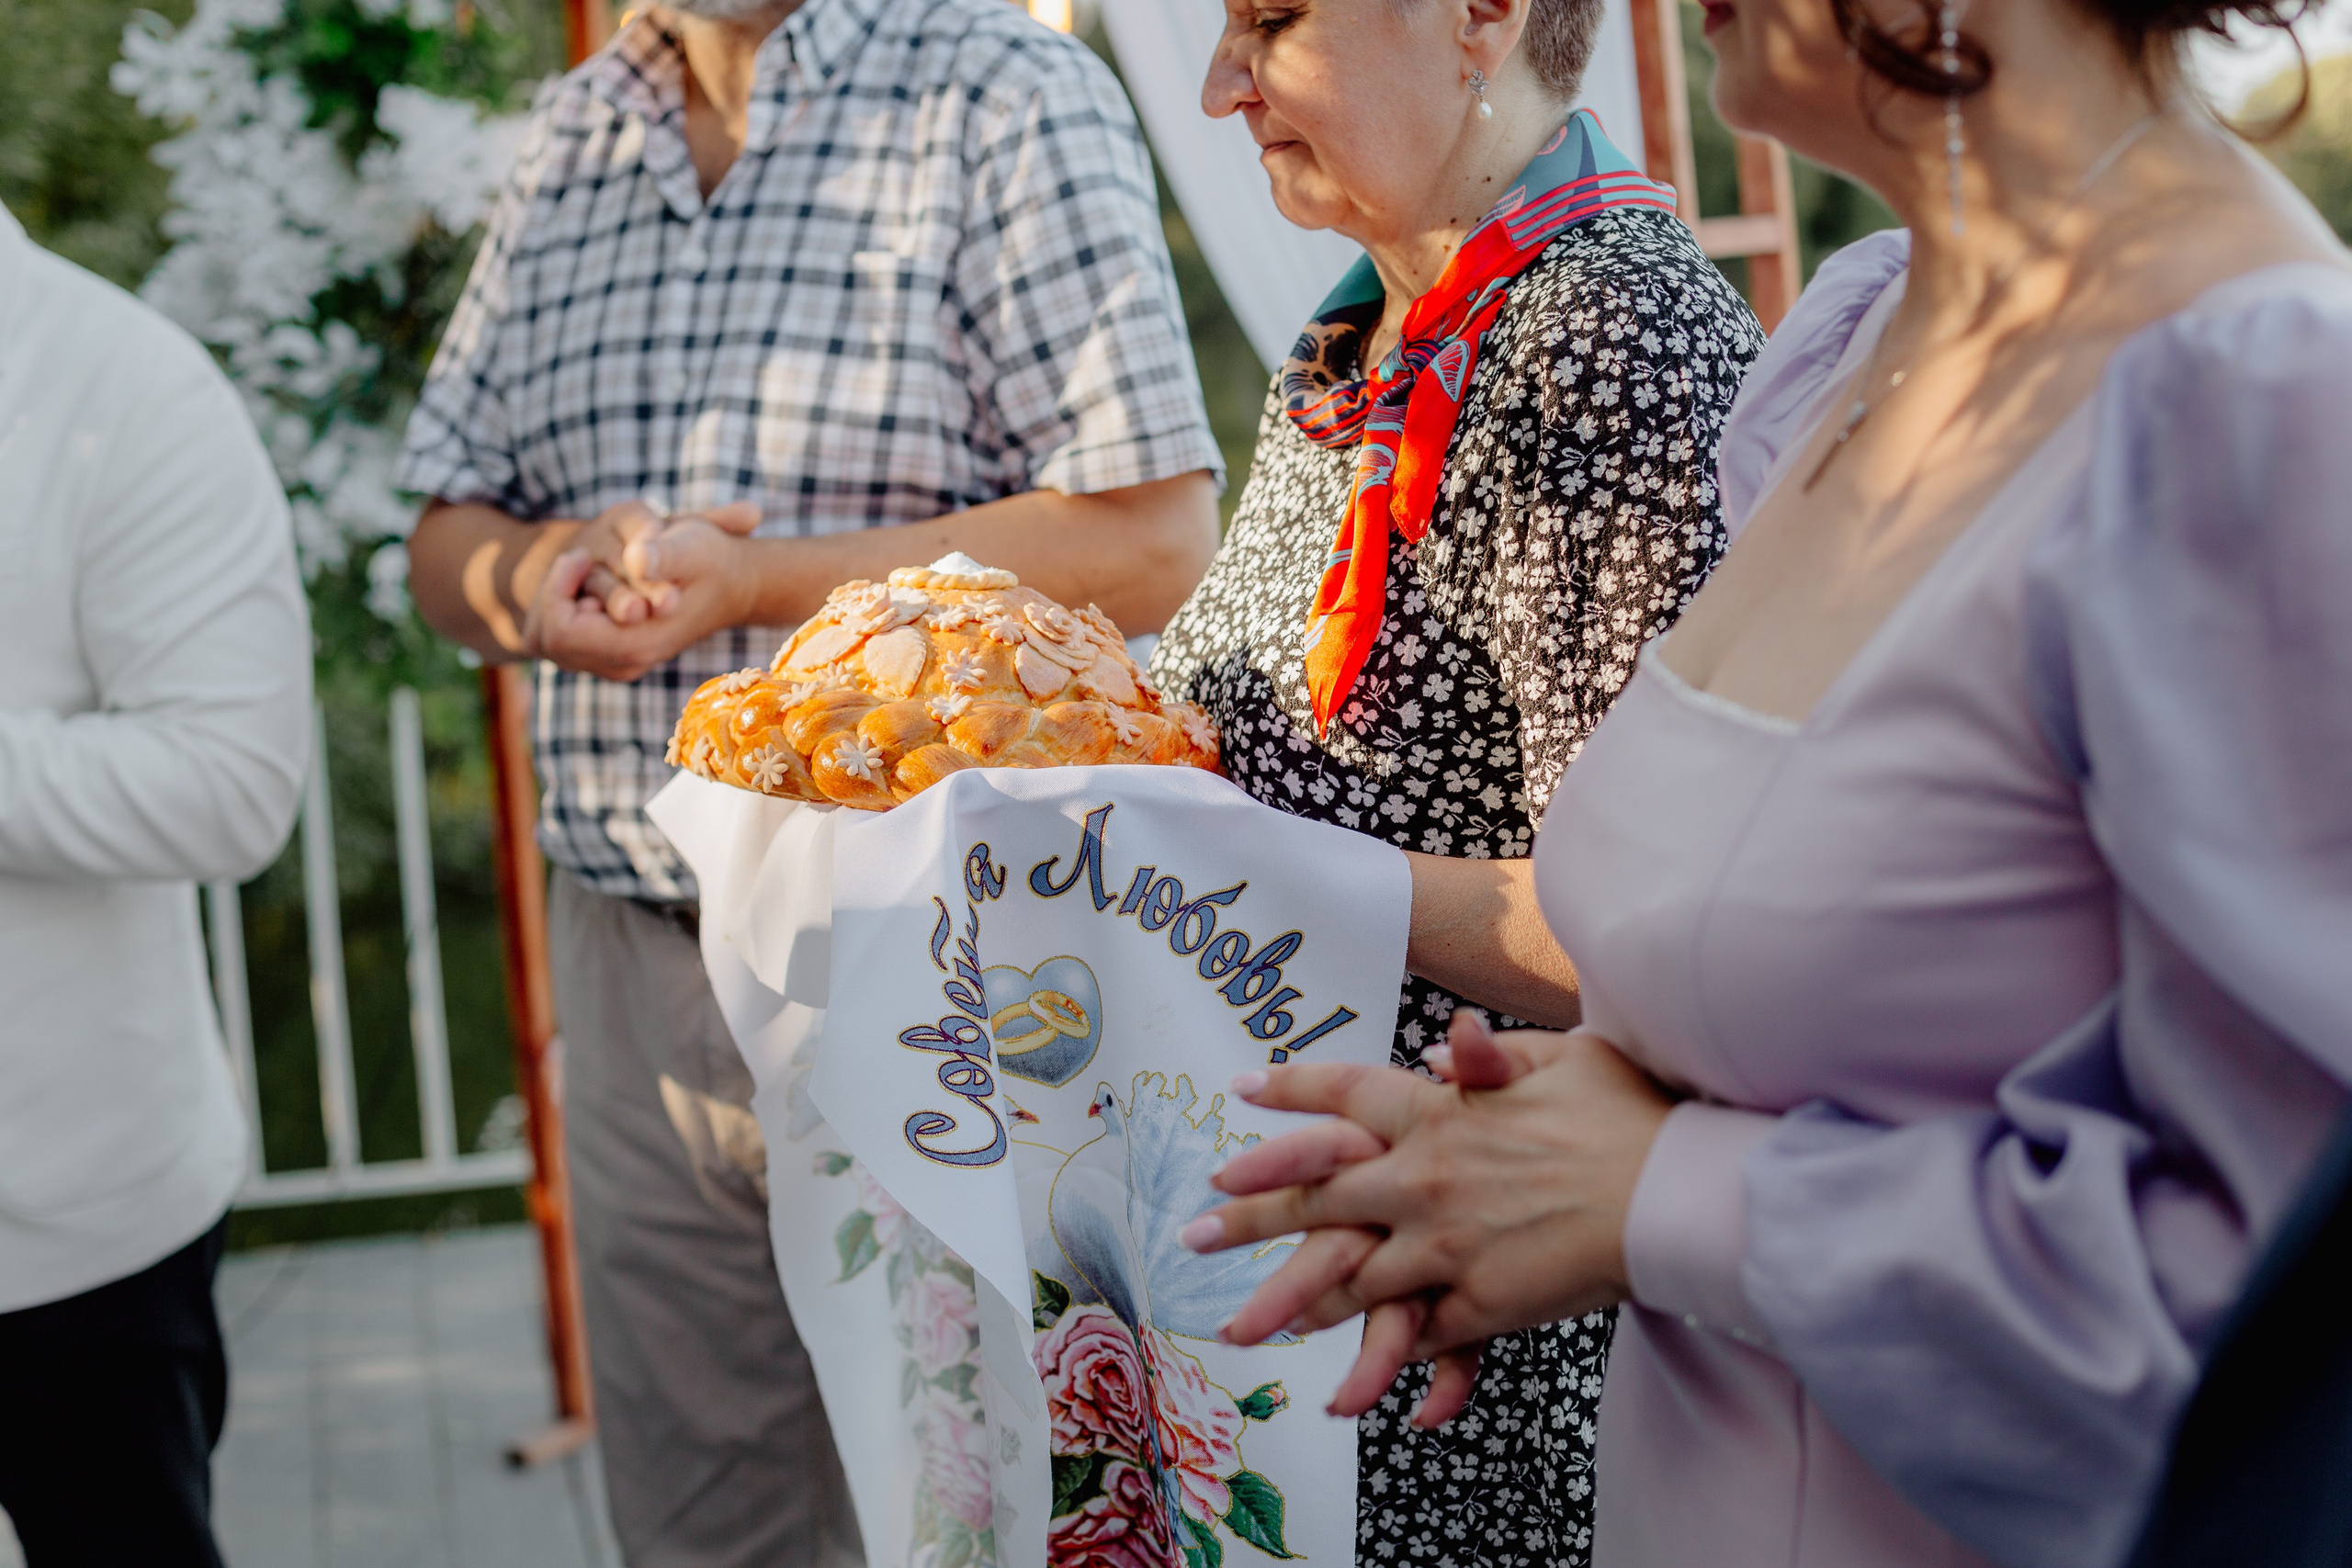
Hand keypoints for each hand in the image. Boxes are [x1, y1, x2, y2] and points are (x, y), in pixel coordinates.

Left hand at [520, 507, 764, 680]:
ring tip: (586, 573)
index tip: (583, 556)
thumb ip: (665, 554)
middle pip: (548, 639)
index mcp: (638, 644)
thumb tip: (637, 561)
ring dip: (556, 602)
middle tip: (583, 561)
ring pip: (548, 642)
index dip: (559, 588)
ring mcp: (617, 665)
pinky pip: (559, 642)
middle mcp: (623, 664)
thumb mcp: (694, 545)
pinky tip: (589, 590)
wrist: (736, 585)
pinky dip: (562, 613)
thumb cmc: (712, 559)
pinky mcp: (612, 658)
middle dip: (553, 595)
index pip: (562, 630)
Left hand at [1185, 1017, 1672, 1421]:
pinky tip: (1340, 1375)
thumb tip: (1451, 1038)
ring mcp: (1447, 1246)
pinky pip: (1414, 1333)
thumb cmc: (1630, 1117)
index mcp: (1441, 1113)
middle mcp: (1426, 1179)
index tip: (1241, 1092)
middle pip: (1318, 1196)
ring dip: (1290, 1303)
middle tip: (1196, 1229)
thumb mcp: (1561, 1060)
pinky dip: (1376, 1355)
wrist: (1676, 1196)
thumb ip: (1494, 1057)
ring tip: (1241, 1323)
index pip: (1347, 1095)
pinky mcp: (1480, 1304)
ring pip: (1349, 1279)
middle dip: (1250, 1214)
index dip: (1291, 1092)